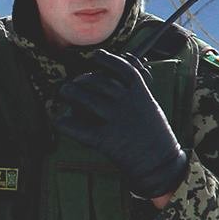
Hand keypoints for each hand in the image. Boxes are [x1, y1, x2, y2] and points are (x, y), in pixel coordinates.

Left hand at [52, 50, 187, 198]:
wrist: (160, 163)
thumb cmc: (154, 133)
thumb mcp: (150, 105)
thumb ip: (139, 87)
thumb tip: (132, 64)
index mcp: (141, 94)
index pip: (123, 69)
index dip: (108, 60)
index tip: (96, 56)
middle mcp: (127, 104)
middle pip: (100, 82)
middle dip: (83, 79)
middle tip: (73, 82)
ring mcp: (116, 121)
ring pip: (87, 99)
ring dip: (72, 93)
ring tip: (64, 91)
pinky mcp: (105, 140)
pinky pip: (79, 129)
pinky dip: (65, 123)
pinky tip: (58, 119)